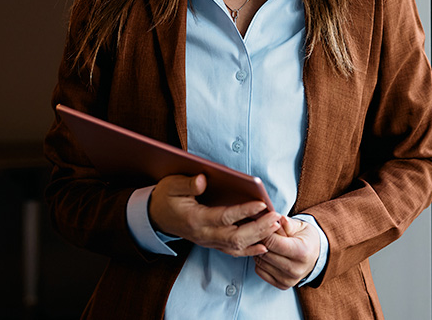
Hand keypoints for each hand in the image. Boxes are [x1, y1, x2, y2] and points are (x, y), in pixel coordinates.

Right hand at [149, 173, 280, 256]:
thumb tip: (204, 180)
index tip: (261, 204)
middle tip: (276, 217)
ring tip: (275, 227)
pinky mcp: (212, 243)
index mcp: (195, 219)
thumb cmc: (166, 197)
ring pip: (236, 247)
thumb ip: (188, 184)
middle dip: (258, 228)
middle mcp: (203, 234)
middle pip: (235, 237)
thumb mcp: (172, 185)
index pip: (224, 217)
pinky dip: (249, 250)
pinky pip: (232, 251)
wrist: (155, 216)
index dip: (244, 211)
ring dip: (258, 238)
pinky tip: (264, 246)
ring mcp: (208, 241)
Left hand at [254, 215, 320, 289]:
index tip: (263, 226)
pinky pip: (260, 271)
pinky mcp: (282, 285)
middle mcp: (296, 269)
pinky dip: (261, 261)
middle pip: (265, 253)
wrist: (316, 256)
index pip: (274, 243)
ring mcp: (289, 280)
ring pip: (260, 263)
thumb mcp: (301, 226)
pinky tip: (268, 254)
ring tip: (266, 243)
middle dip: (260, 241)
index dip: (265, 232)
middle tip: (262, 233)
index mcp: (302, 252)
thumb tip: (278, 218)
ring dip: (259, 251)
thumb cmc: (307, 238)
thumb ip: (288, 223)